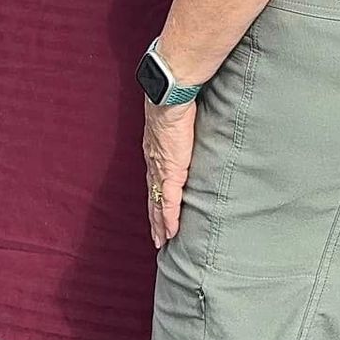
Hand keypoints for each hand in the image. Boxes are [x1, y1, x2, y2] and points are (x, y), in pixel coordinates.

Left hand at [143, 100, 196, 249]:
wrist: (169, 98)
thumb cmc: (174, 101)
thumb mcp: (174, 119)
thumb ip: (179, 128)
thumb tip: (187, 122)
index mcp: (154, 150)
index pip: (153, 181)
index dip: (154, 198)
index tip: (155, 212)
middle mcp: (153, 163)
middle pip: (152, 198)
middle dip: (154, 219)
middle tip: (157, 238)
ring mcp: (160, 170)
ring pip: (158, 205)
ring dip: (160, 225)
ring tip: (162, 242)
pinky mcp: (171, 172)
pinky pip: (169, 202)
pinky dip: (170, 219)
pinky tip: (171, 233)